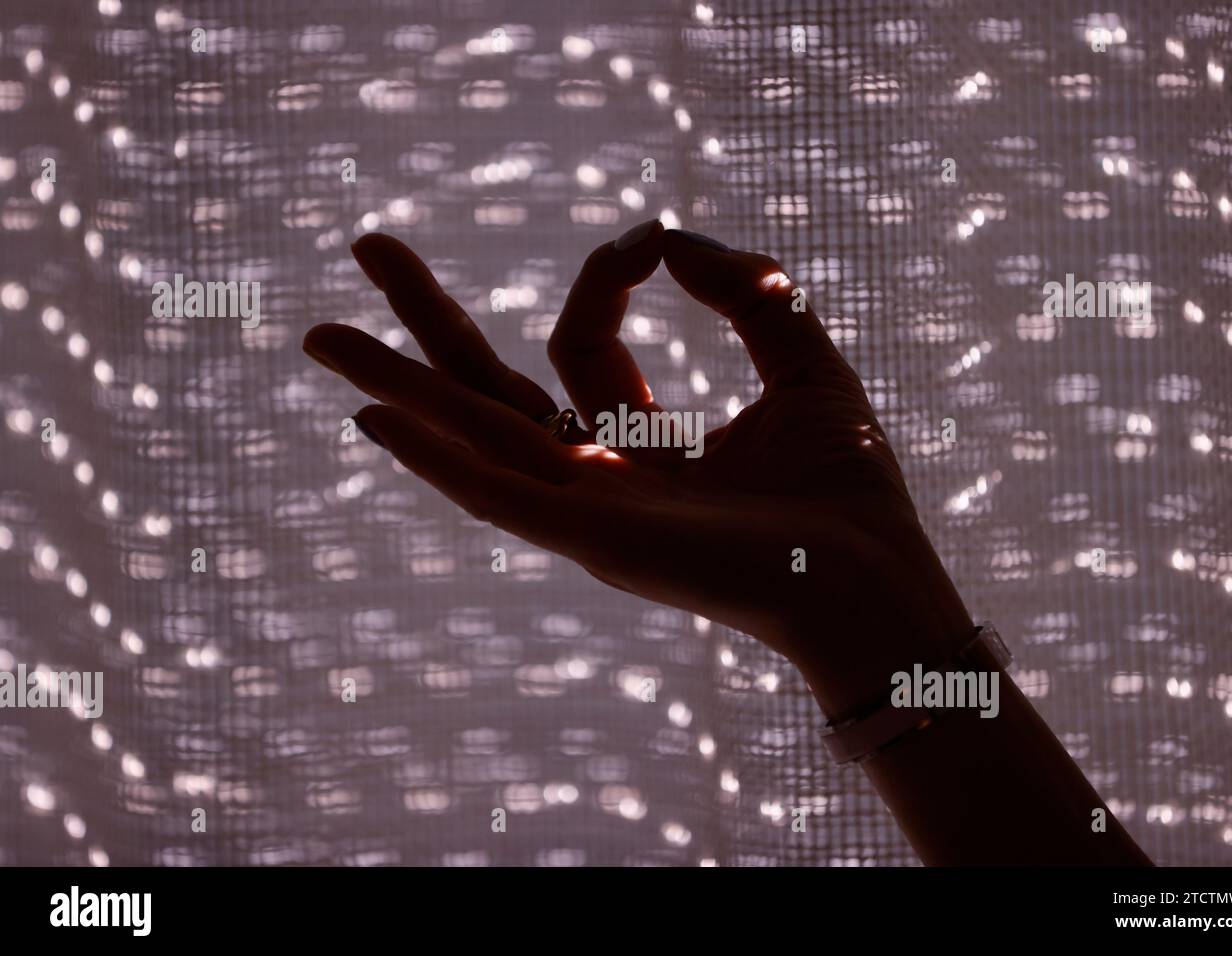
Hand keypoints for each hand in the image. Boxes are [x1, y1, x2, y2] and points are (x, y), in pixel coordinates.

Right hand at [302, 222, 972, 718]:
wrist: (877, 573)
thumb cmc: (850, 487)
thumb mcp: (801, 360)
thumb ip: (745, 293)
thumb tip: (670, 239)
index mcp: (643, 440)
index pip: (581, 341)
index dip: (607, 275)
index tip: (652, 243)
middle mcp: (601, 475)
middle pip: (491, 387)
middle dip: (428, 320)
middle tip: (367, 248)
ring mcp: (589, 511)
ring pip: (473, 435)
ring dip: (396, 385)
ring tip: (320, 338)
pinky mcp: (594, 541)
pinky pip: (498, 496)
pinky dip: (436, 460)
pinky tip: (377, 421)